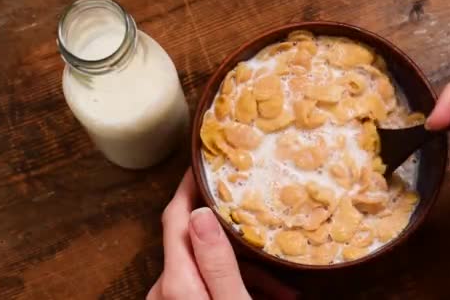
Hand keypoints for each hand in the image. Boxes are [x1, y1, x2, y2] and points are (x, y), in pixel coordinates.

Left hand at [147, 168, 298, 299]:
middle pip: (198, 242)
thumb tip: (200, 213)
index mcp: (176, 281)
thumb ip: (217, 263)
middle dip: (234, 236)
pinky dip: (236, 284)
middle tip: (265, 225)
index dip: (189, 186)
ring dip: (244, 268)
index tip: (205, 162)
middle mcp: (167, 288)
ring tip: (282, 283)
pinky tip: (269, 294)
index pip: (175, 217)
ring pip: (208, 265)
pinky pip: (209, 285)